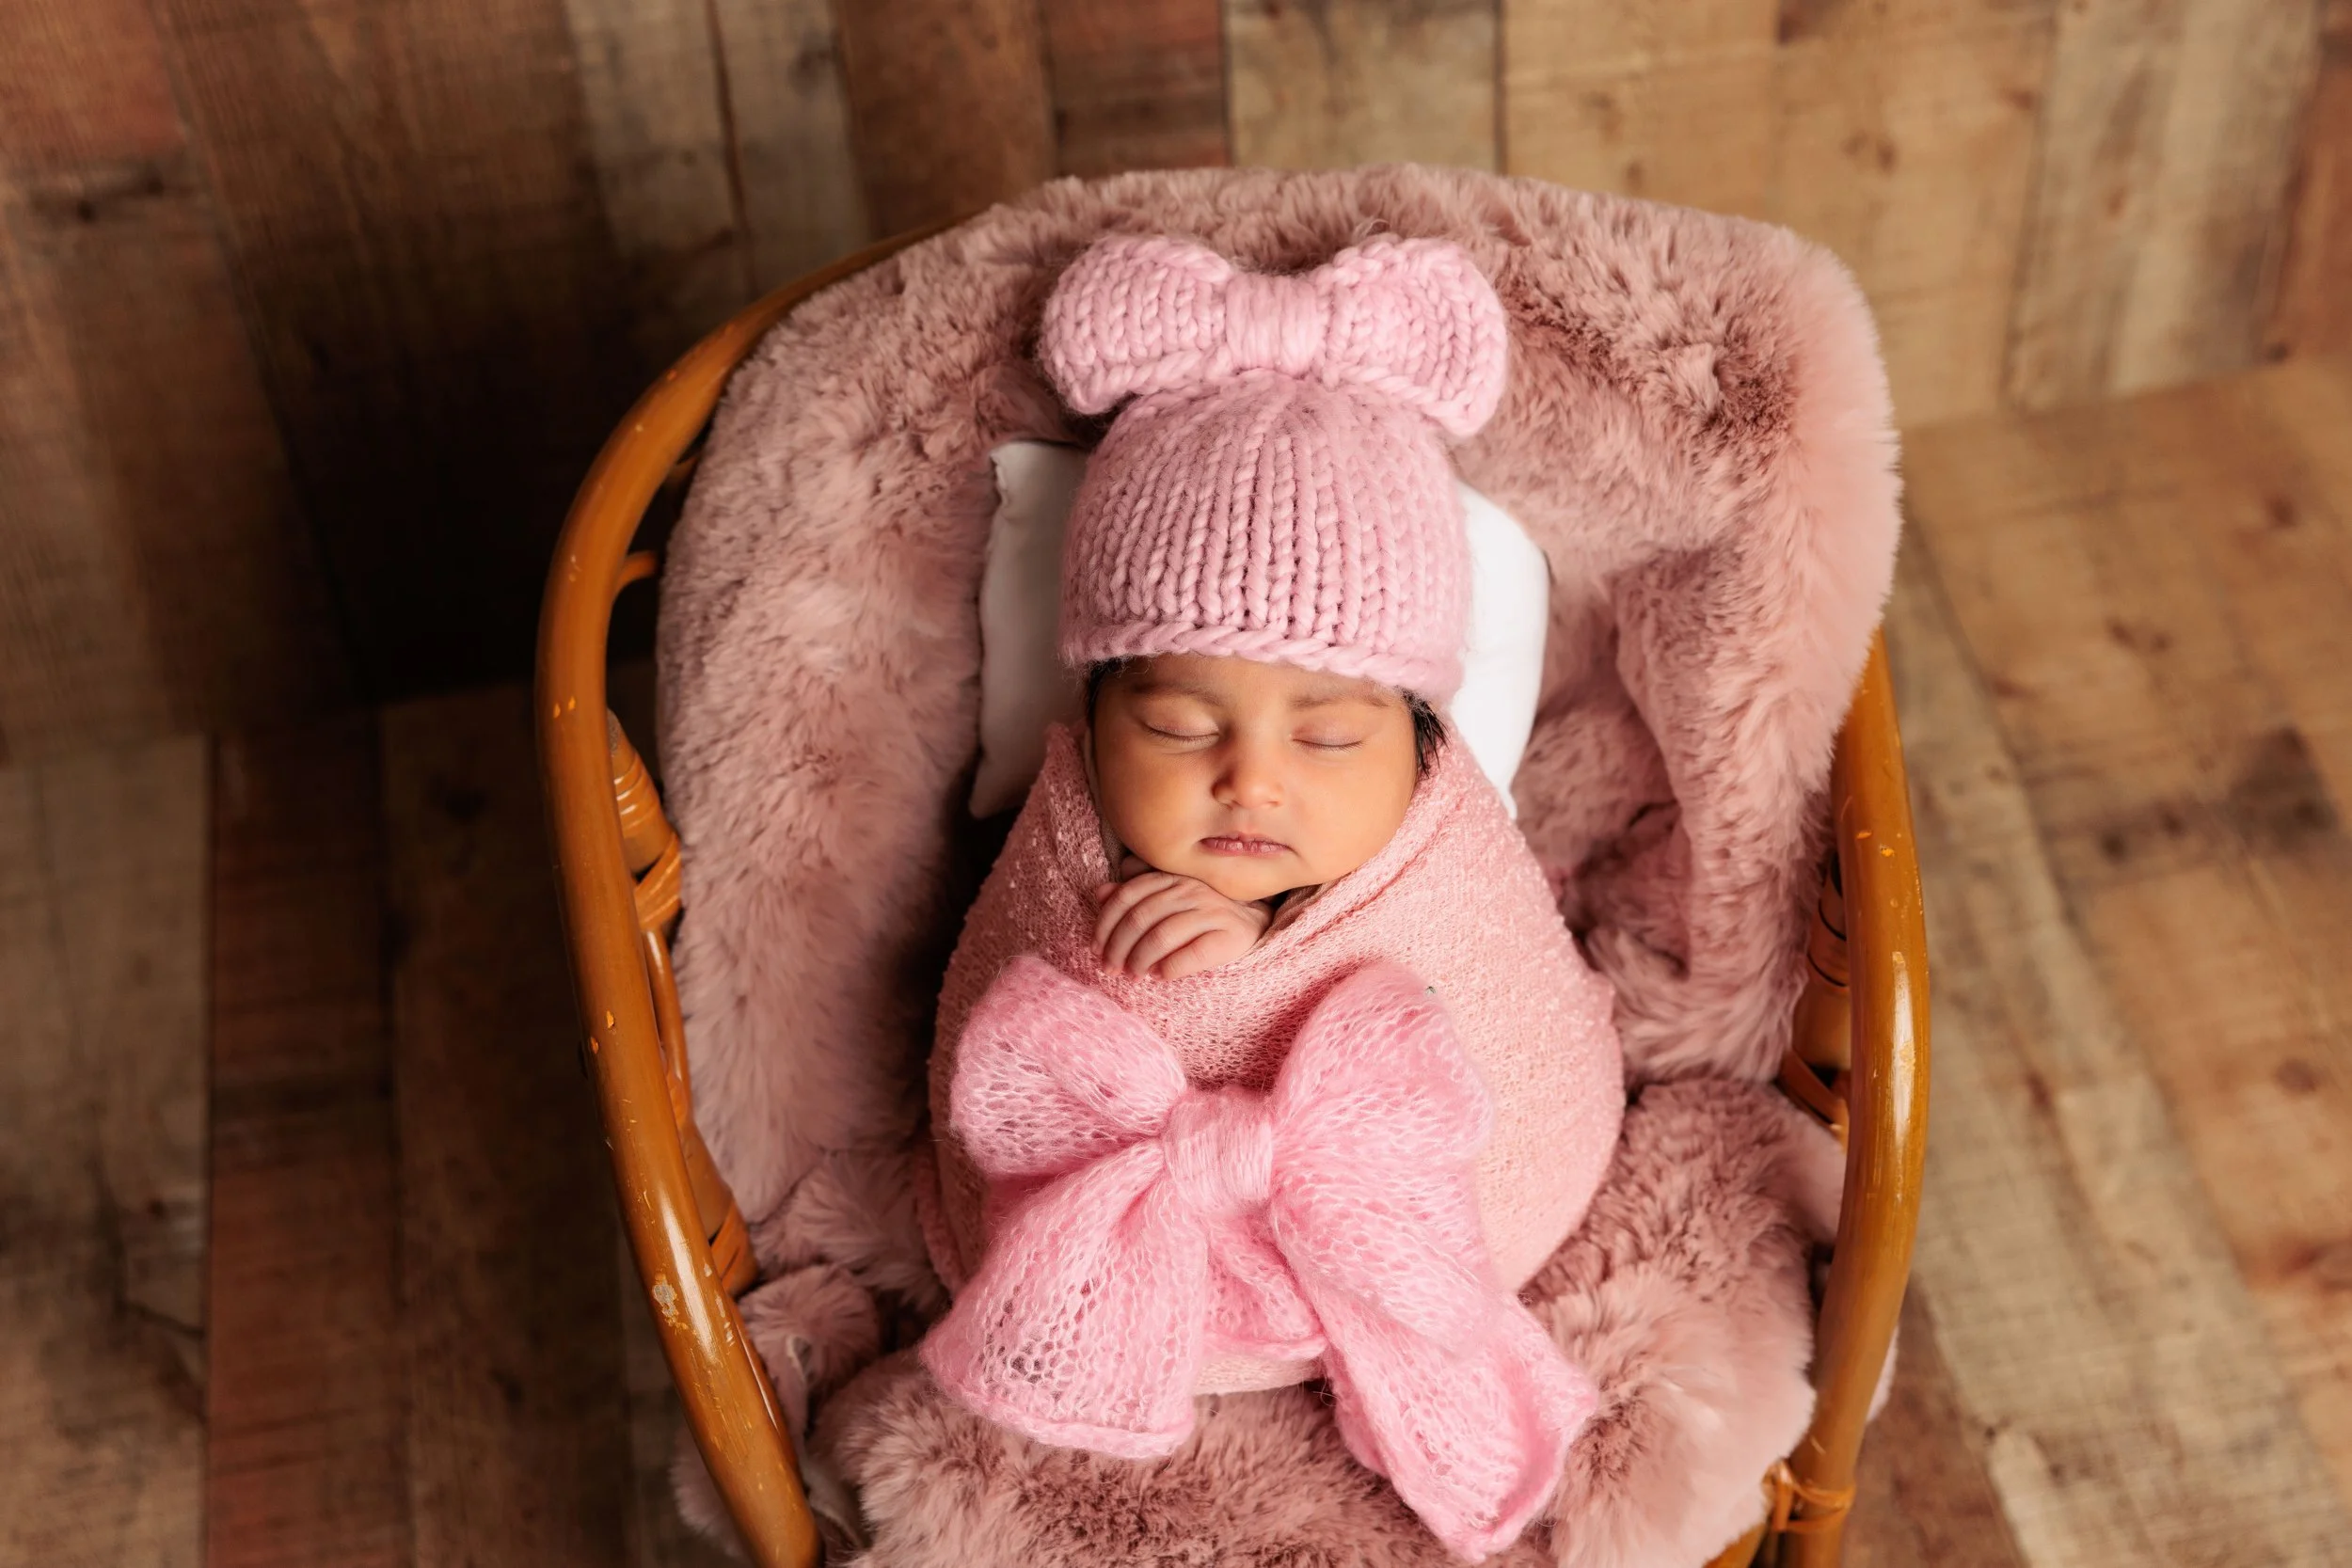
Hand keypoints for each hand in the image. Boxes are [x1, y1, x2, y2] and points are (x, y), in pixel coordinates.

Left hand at [1092, 862, 1273, 978]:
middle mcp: (1190, 890)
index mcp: (1170, 878)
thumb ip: (1133, 895)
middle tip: (1110, 968)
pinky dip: (1170, 967)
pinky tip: (1160, 976)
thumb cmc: (1198, 916)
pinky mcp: (1229, 936)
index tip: (1096, 948)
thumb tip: (1100, 892)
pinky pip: (1192, 953)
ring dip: (1140, 959)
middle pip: (1140, 917)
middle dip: (1118, 947)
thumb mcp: (1165, 901)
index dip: (1105, 924)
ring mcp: (1211, 911)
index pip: (1127, 895)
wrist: (1250, 926)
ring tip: (1133, 975)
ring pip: (1162, 935)